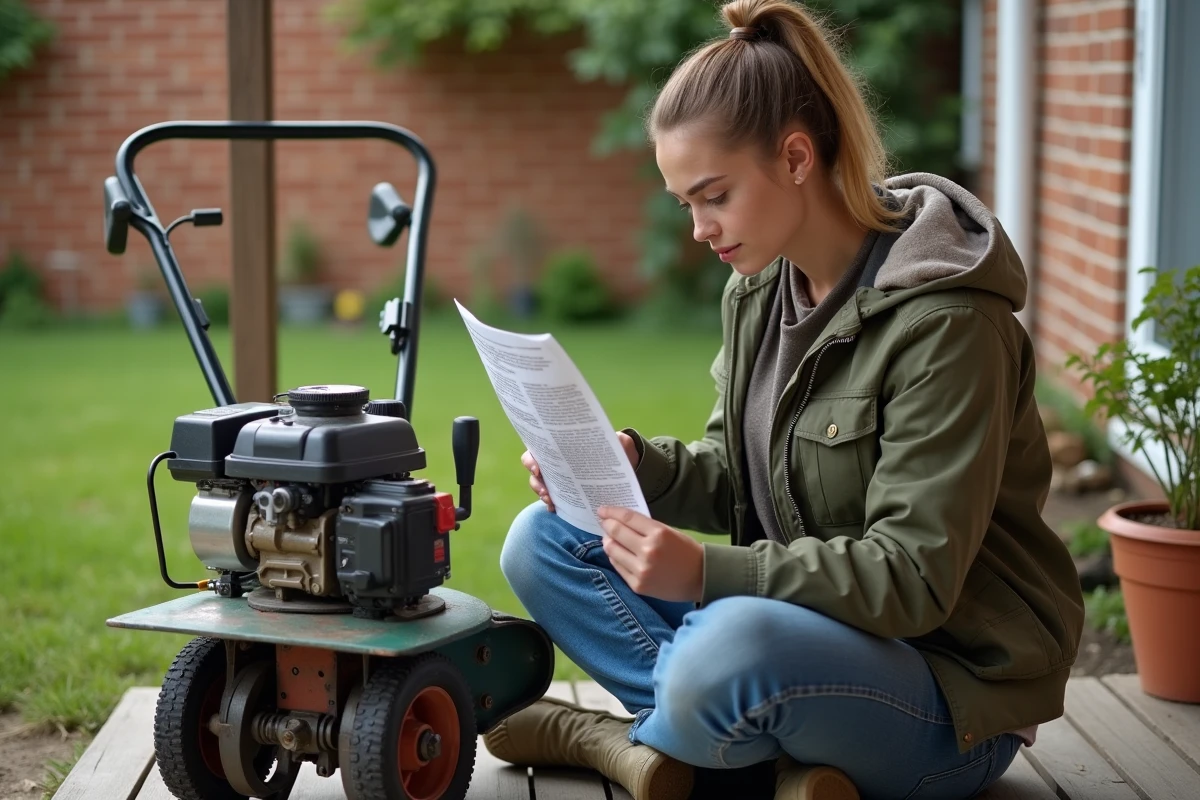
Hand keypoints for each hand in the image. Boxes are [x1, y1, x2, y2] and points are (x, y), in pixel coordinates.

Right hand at [523, 431, 639, 512]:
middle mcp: (557, 462)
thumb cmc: (617, 450)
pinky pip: (553, 501)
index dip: (531, 459)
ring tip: (550, 500)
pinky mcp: (567, 494)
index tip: (537, 467)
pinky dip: (551, 505)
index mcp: (563, 446)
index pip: (538, 449)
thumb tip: (618, 441)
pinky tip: (555, 509)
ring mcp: (560, 479)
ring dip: (542, 494)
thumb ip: (618, 440)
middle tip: (545, 490)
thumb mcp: (619, 442)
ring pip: (541, 486)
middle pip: (535, 471)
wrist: (624, 467)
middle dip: (536, 481)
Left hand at [597, 506, 703, 601]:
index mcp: (659, 534)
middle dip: (607, 525)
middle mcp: (648, 551)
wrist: (700, 578)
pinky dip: (615, 557)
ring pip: (612, 550)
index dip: (611, 512)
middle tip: (604, 522)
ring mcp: (641, 570)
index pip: (627, 518)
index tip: (602, 510)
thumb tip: (620, 522)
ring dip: (608, 541)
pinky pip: (617, 566)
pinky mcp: (637, 585)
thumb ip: (645, 527)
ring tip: (610, 538)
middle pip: (616, 533)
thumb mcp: (669, 532)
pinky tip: (618, 553)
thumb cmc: (686, 551)